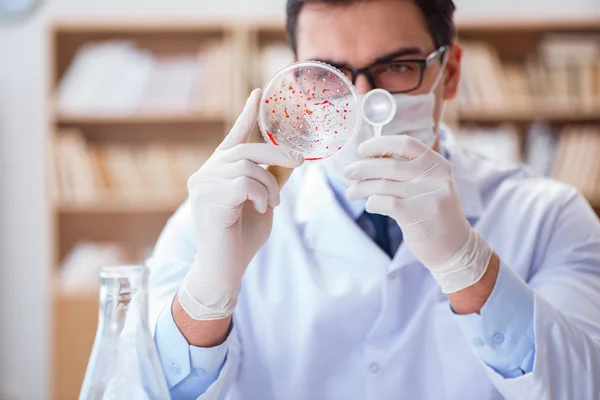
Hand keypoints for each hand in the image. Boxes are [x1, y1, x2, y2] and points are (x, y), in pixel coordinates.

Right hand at [179, 89, 303, 319]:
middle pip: (247, 148)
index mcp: (219, 171)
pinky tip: (260, 209)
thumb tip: (294, 159)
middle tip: (299, 159)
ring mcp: (204, 184)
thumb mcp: (264, 202)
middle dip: (278, 151)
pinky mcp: (208, 197)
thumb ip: (273, 179)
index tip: (259, 93)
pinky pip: (245, 183)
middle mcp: (206, 172)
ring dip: (270, 186)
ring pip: (249, 166)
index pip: (234, 136)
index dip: (248, 114)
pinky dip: (261, 195)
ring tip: (272, 204)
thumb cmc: (241, 238)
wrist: (224, 269)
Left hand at [344, 135, 491, 293]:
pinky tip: (370, 205)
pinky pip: (384, 203)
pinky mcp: (418, 215)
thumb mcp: (430, 186)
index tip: (362, 150)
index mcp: (438, 165)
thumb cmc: (433, 214)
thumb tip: (369, 159)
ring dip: (361, 188)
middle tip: (347, 172)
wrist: (454, 248)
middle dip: (362, 168)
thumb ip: (408, 171)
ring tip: (351, 192)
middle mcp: (436, 177)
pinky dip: (372, 203)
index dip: (380, 144)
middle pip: (389, 166)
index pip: (405, 144)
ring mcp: (429, 196)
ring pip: (383, 186)